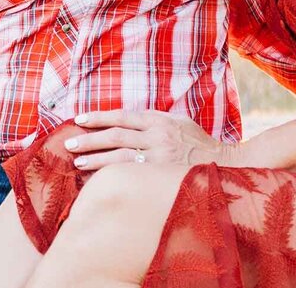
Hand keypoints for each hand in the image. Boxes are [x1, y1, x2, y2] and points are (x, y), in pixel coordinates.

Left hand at [62, 109, 237, 171]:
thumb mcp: (179, 123)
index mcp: (160, 120)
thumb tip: (127, 121)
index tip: (80, 119)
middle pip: (116, 136)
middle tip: (69, 142)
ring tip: (77, 162)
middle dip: (90, 138)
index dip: (99, 117)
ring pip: (120, 157)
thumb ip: (155, 121)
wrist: (226, 165)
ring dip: (96, 159)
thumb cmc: (199, 144)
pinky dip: (112, 176)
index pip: (123, 116)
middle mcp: (158, 136)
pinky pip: (131, 176)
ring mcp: (160, 158)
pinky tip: (97, 180)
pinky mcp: (162, 176)